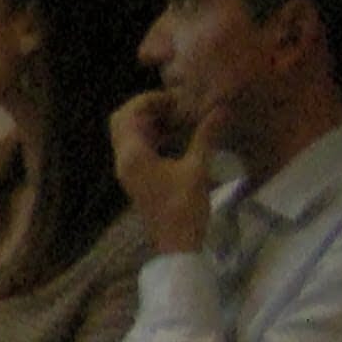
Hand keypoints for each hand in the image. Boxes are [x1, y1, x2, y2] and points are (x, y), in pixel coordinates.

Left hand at [110, 90, 214, 260]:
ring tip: (176, 117)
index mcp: (132, 155)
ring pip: (127, 135)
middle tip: (172, 106)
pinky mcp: (134, 178)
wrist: (176, 244)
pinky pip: (134, 148)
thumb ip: (205, 137)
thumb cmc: (185, 207)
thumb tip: (219, 110)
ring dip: (147, 122)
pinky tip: (172, 136)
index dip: (148, 100)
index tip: (174, 98)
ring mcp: (126, 170)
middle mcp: (123, 159)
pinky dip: (149, 137)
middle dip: (144, 109)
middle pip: (122, 121)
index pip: (127, 114)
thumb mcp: (197, 169)